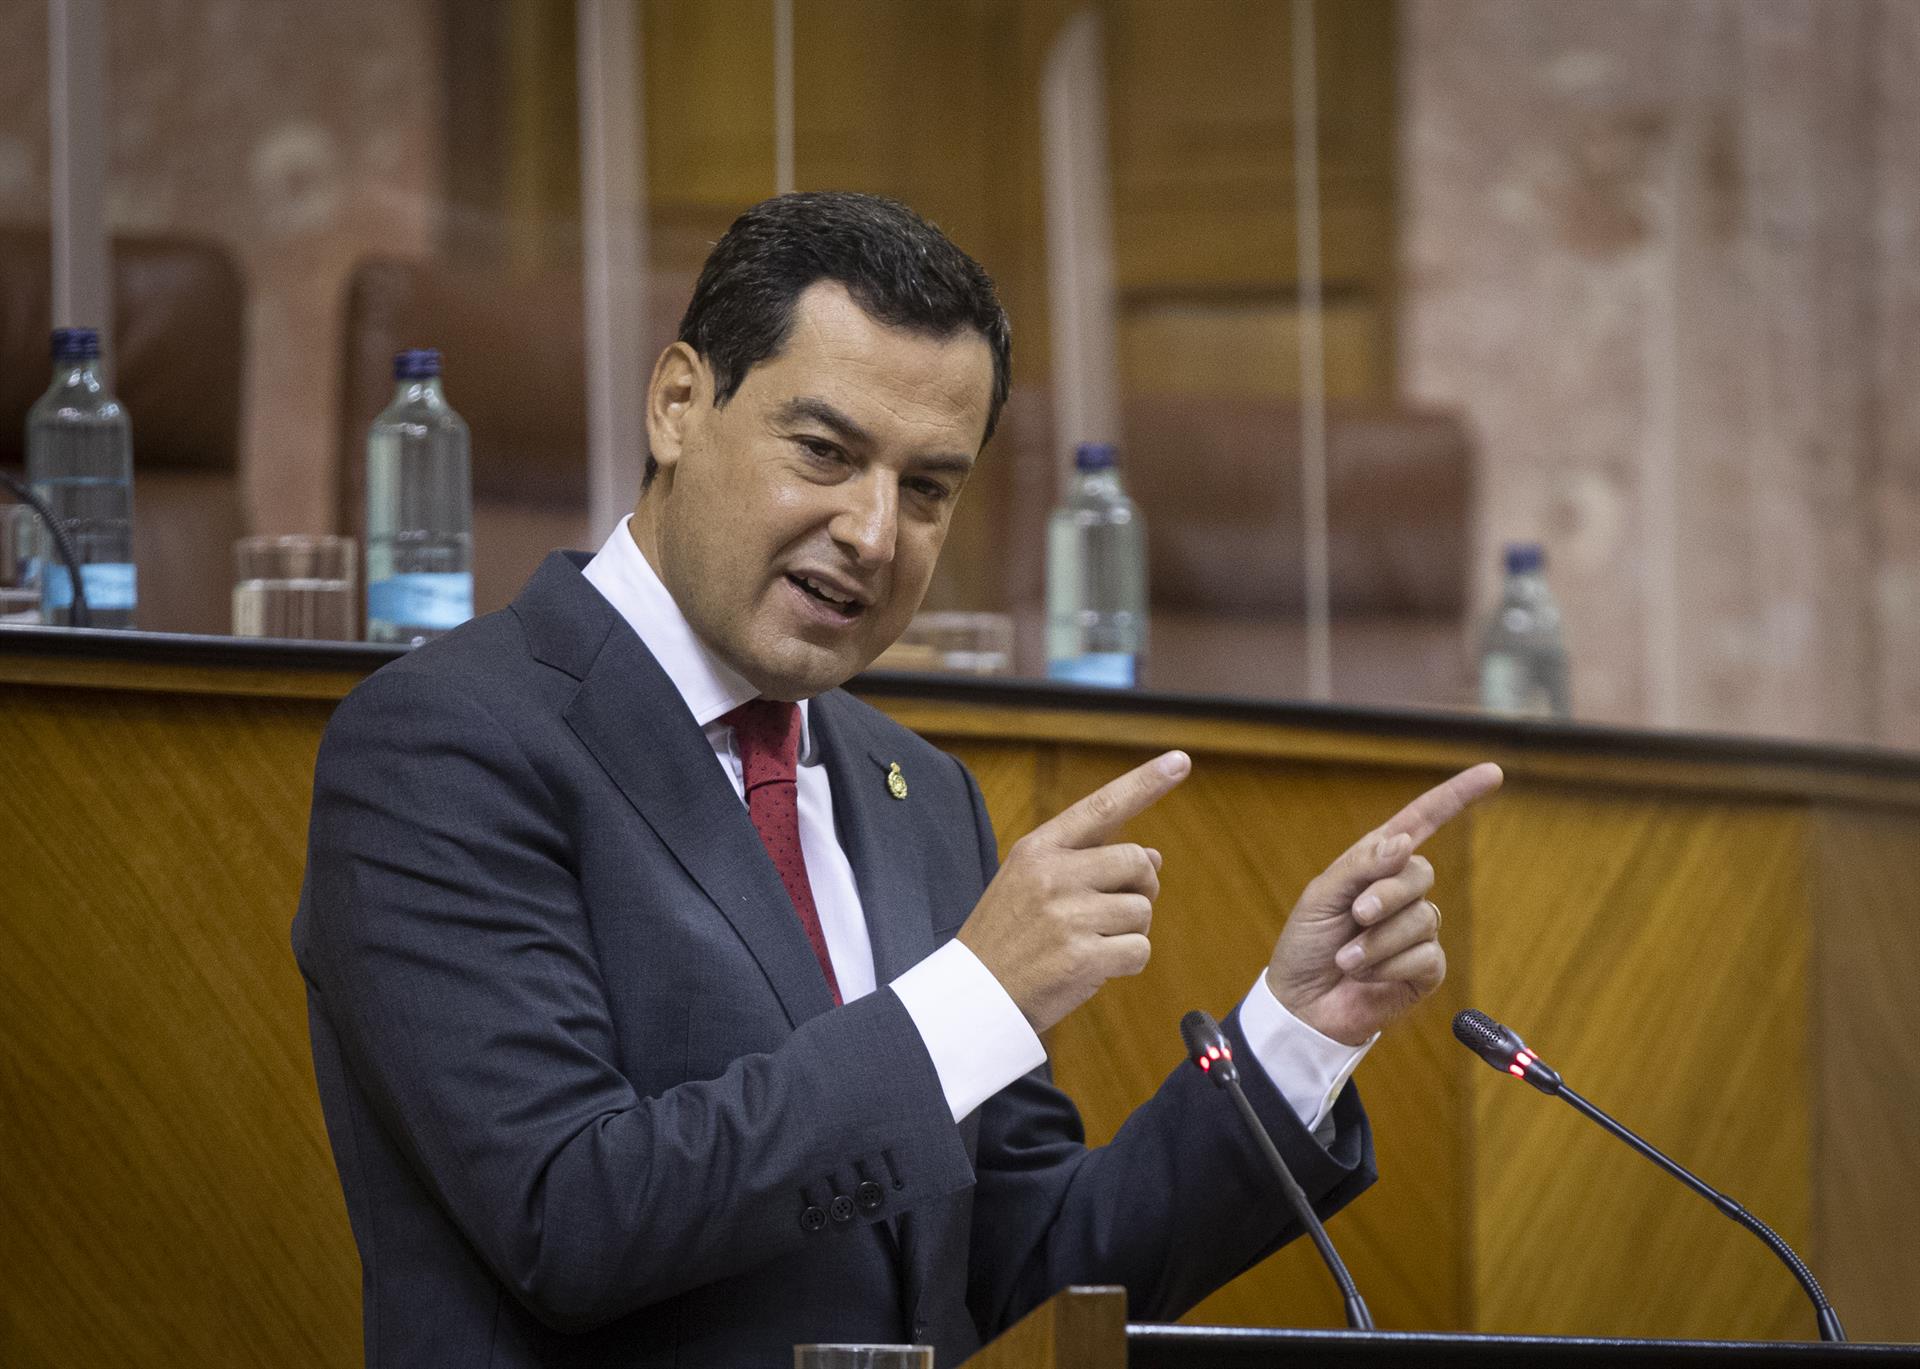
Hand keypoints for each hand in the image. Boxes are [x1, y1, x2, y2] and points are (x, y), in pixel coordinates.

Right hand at [958, 750, 1190, 1033]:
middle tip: (1116, 910)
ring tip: (1091, 943)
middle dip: (1141, 888)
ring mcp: (1067, 916)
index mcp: (1038, 849)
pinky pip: (1139, 950)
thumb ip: (1086, 863)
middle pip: (1138, 862)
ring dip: (1130, 931)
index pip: (1101, 807)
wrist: (973, 996)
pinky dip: (1126, 963)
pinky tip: (1093, 967)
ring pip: (1142, 910)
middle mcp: (1053, 874)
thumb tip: (1153, 855)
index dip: (1145, 782)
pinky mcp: (1081, 957)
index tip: (1181, 760)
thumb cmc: (1007, 937)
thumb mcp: (1030, 883)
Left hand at [1266, 763, 1503, 1045]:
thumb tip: (1406, 841)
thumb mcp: (1321, 896)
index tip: (1493, 772)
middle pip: (1421, 873)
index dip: (1457, 796)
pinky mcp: (1426, 968)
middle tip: (1355, 916)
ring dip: (1377, 942)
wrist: (1302, 1004)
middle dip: (1385, 895)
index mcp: (1377, 863)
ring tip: (1347, 959)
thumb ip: (1361, 865)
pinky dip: (1388, 966)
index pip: (1423, 821)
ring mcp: (1418, 930)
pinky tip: (1366, 977)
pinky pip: (1424, 956)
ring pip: (1422, 919)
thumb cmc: (1306, 945)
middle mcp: (1403, 892)